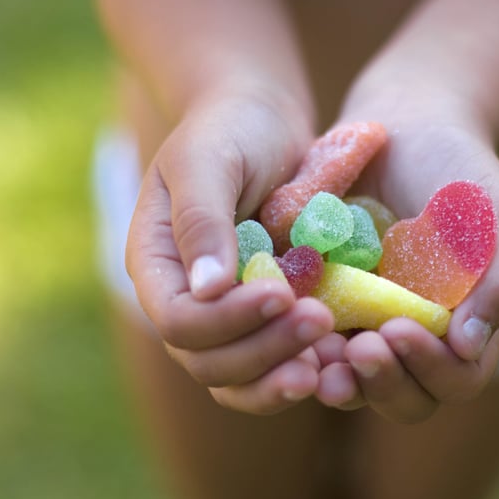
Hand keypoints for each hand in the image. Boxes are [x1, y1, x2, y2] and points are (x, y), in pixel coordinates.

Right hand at [125, 89, 336, 414]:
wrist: (264, 121)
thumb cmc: (229, 129)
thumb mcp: (208, 160)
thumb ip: (201, 220)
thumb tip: (206, 289)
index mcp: (158, 266)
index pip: (178, 320)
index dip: (226, 321)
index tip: (281, 294)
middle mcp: (187, 300)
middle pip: (208, 361)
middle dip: (263, 351)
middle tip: (320, 323)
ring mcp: (227, 314)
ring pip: (240, 377)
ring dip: (281, 377)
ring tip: (331, 362)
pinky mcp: (266, 317)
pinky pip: (277, 361)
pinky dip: (305, 367)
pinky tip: (340, 356)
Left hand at [314, 106, 498, 422]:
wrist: (406, 126)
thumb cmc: (460, 170)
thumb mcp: (493, 216)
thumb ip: (495, 280)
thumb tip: (468, 346)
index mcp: (464, 328)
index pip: (456, 379)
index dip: (430, 370)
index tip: (399, 329)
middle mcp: (416, 337)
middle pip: (404, 397)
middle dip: (382, 383)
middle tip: (357, 349)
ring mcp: (369, 325)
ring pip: (353, 381)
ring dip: (336, 378)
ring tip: (315, 354)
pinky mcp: (329, 303)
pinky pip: (312, 341)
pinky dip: (300, 343)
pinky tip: (284, 322)